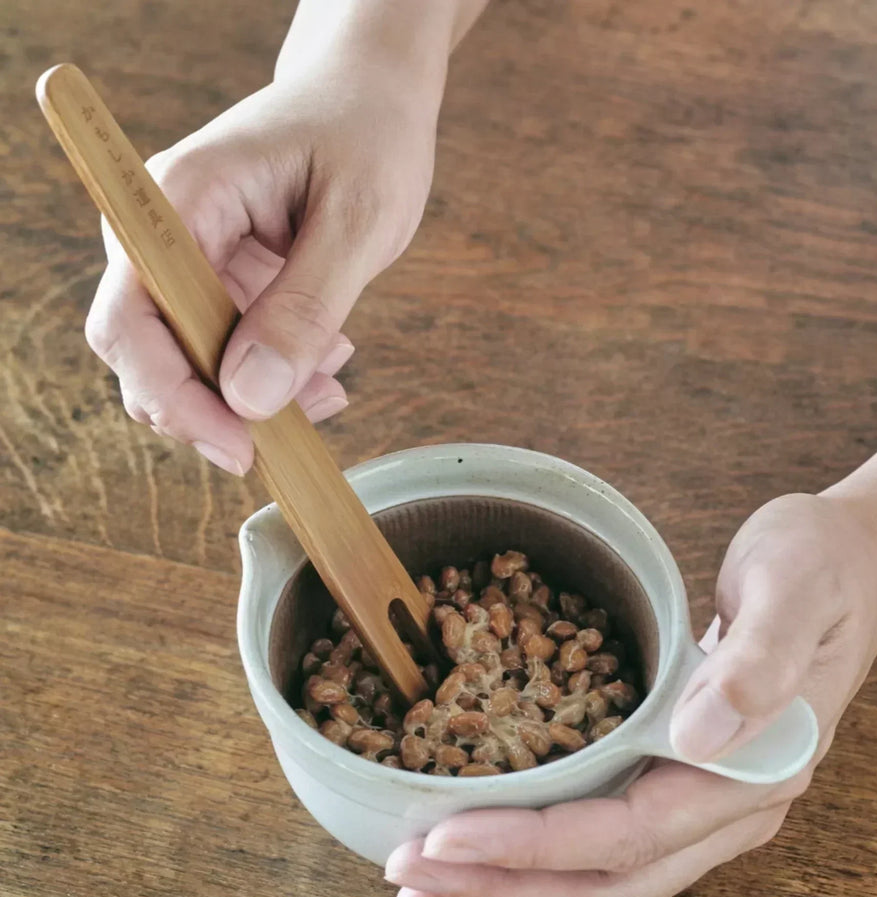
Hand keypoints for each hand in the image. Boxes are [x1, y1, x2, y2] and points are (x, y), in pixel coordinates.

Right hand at [84, 42, 444, 473]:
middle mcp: (166, 233)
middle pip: (147, 354)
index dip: (172, 395)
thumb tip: (250, 397)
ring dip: (256, 398)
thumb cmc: (367, 134)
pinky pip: (228, 351)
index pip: (132, 317)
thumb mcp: (356, 220)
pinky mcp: (221, 281)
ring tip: (331, 384)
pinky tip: (327, 365)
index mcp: (180, 200)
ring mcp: (191, 260)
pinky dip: (274, 377)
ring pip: (191, 364)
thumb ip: (305, 308)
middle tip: (298, 430)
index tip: (238, 446)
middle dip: (216, 409)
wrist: (373, 99)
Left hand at [385, 493, 876, 896]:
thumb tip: (700, 730)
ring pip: (601, 888)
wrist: (847, 571)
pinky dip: (538, 873)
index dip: (531, 845)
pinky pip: (605, 857)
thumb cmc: (819, 570)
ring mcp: (706, 809)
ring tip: (425, 891)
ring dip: (509, 896)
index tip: (445, 836)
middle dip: (501, 889)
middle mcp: (730, 810)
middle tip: (409, 878)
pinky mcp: (680, 790)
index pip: (627, 834)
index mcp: (755, 770)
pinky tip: (484, 871)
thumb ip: (756, 661)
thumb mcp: (793, 590)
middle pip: (604, 886)